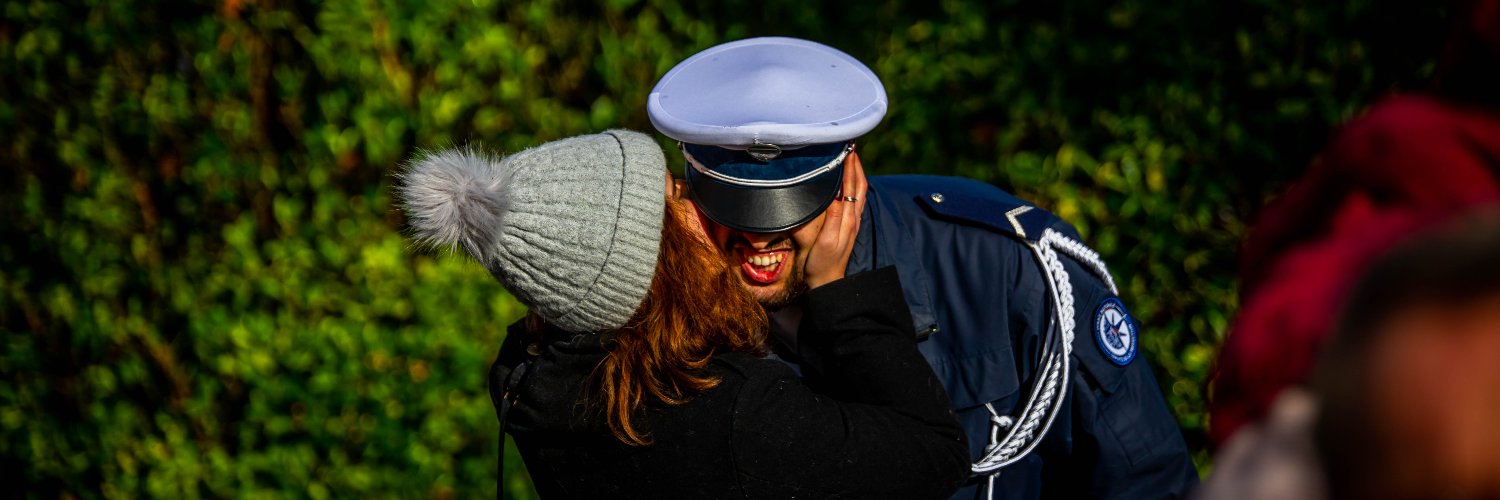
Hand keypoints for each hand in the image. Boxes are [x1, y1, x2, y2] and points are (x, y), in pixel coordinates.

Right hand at [804, 149, 867, 288]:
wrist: (827, 282)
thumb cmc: (821, 264)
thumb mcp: (825, 243)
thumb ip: (832, 219)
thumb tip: (836, 196)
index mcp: (848, 219)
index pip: (852, 186)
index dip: (851, 167)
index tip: (847, 148)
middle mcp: (853, 218)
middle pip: (859, 185)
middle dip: (856, 165)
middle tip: (850, 146)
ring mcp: (852, 222)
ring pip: (859, 192)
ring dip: (856, 173)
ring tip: (850, 158)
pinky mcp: (848, 227)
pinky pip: (854, 200)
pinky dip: (852, 185)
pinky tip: (847, 182)